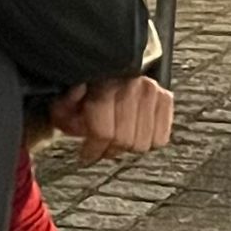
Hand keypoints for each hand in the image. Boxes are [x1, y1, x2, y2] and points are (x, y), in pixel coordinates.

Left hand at [51, 76, 174, 165]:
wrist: (110, 75)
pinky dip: (147, 141)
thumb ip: (65, 102)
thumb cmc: (88, 92)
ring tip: (116, 138)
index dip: (93, 150)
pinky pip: (161, 139)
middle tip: (100, 148)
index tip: (86, 156)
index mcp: (104, 83)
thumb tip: (78, 90)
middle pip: (125, 140)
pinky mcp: (165, 97)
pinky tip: (133, 133)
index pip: (105, 131)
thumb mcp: (67, 100)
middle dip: (109, 149)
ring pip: (144, 143)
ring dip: (127, 146)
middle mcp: (131, 84)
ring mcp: (151, 90)